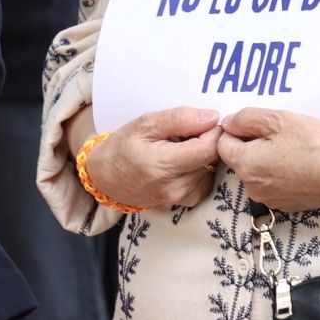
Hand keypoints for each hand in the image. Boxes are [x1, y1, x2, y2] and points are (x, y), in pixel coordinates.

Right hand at [84, 106, 222, 208]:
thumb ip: (179, 119)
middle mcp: (176, 187)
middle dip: (205, 140)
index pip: (209, 148)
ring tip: (179, 147)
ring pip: (211, 168)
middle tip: (185, 133)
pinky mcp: (186, 201)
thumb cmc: (122, 147)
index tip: (203, 121)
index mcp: (164, 165)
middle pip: (212, 158)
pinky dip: (199, 167)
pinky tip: (182, 161)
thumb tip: (212, 117)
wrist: (106, 179)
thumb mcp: (145, 124)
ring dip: (201, 154)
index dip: (213, 131)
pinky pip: (205, 179)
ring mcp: (182, 197)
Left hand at [217, 109, 319, 212]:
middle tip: (280, 132)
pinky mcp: (288, 205)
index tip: (257, 122)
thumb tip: (228, 123)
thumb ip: (245, 118)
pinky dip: (281, 172)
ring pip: (257, 171)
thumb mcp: (277, 119)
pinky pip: (274, 183)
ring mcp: (271, 200)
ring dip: (267, 158)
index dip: (236, 129)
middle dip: (253, 144)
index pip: (222, 144)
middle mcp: (253, 188)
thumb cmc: (315, 143)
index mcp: (246, 165)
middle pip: (240, 159)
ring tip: (294, 146)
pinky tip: (301, 162)